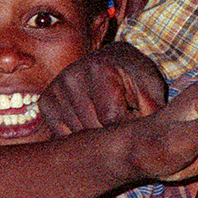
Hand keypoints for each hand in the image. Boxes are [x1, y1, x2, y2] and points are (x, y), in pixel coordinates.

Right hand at [41, 42, 168, 134]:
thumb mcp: (151, 87)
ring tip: (108, 114)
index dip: (128, 125)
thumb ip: (152, 110)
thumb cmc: (135, 76)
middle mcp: (71, 77)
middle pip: (93, 129)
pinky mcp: (46, 102)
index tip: (135, 115)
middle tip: (122, 114)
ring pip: (78, 135)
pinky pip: (62, 135)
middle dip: (112, 130)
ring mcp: (55, 89)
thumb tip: (150, 138)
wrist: (111, 60)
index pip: (111, 120)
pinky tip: (91, 118)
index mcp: (99, 69)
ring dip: (96, 134)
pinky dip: (79, 134)